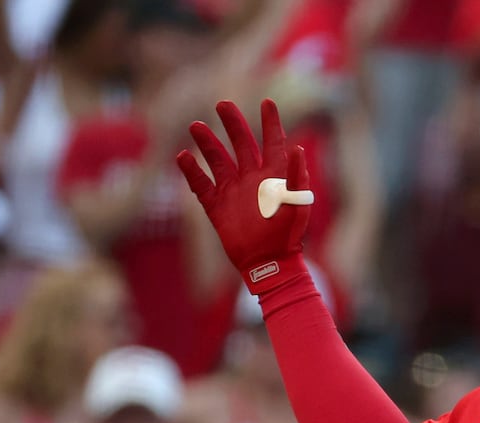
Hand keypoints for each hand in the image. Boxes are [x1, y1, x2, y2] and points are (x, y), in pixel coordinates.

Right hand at [177, 99, 313, 294]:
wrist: (268, 263)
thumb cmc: (286, 235)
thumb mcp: (296, 205)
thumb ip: (297, 177)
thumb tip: (298, 148)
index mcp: (273, 175)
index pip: (273, 141)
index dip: (271, 122)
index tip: (267, 102)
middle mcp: (252, 178)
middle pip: (241, 143)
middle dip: (232, 123)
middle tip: (222, 104)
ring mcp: (233, 192)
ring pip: (217, 160)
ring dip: (207, 143)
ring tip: (195, 126)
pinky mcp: (217, 208)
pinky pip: (201, 186)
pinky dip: (191, 172)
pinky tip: (182, 158)